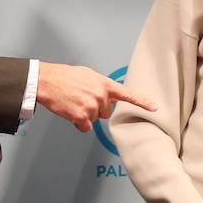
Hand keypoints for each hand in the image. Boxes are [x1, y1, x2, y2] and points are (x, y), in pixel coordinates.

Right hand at [36, 63, 156, 131]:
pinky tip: (71, 112)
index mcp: (105, 84)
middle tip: (82, 99)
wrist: (48, 80)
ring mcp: (91, 106)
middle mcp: (101, 95)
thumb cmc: (66, 77)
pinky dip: (78, 124)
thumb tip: (109, 96)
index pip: (128, 94)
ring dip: (85, 115)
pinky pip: (85, 127)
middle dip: (96, 109)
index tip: (155, 108)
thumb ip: (102, 86)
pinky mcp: (80, 116)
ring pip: (95, 120)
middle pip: (106, 112)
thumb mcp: (89, 75)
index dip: (142, 102)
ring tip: (74, 103)